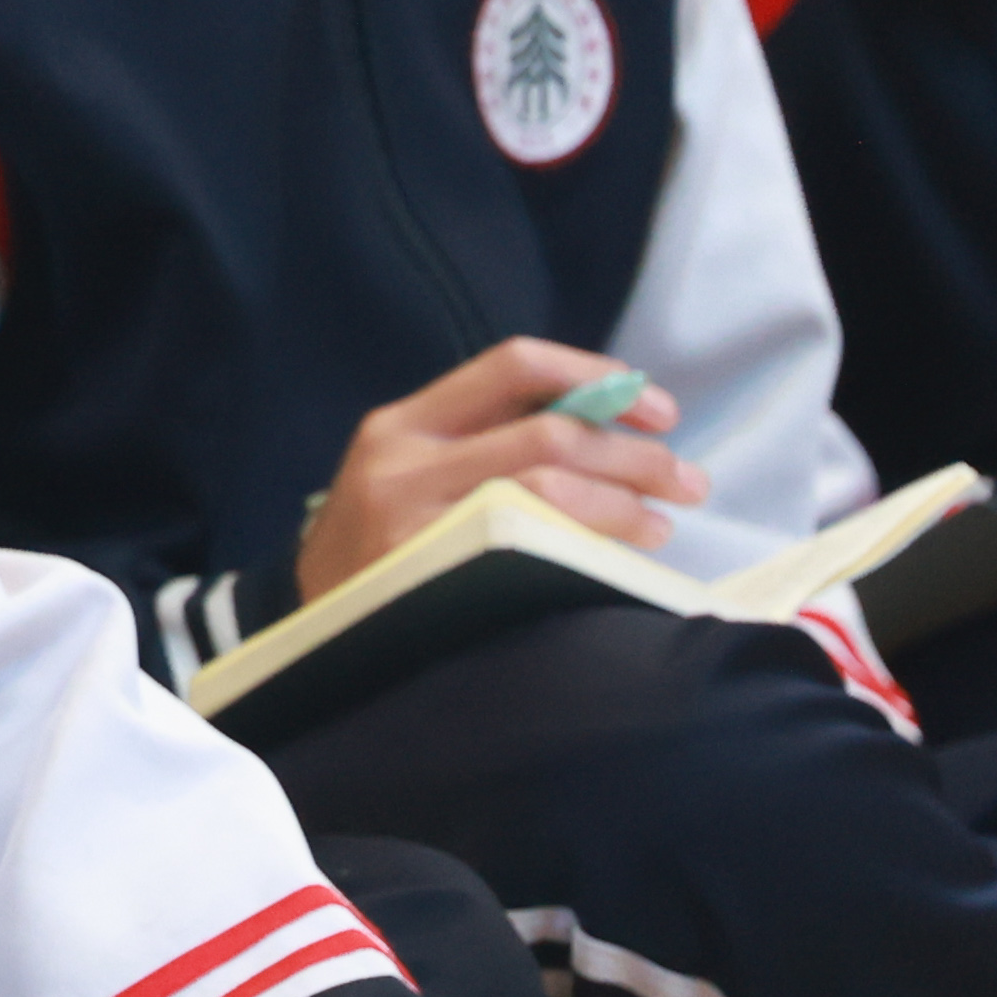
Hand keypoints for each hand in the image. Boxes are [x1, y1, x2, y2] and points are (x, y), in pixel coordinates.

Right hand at [298, 340, 700, 601]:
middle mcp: (404, 461)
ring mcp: (417, 523)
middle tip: (687, 481)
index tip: (659, 411)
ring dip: (625, 504)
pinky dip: (590, 551)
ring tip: (662, 526)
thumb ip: (483, 444)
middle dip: (636, 455)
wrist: (309, 630)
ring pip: (548, 489)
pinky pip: (533, 551)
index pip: (513, 366)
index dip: (597, 377)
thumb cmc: (378, 549)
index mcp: (403, 423)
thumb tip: (608, 428)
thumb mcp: (406, 476)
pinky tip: (619, 566)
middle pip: (549, 433)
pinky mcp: (435, 578)